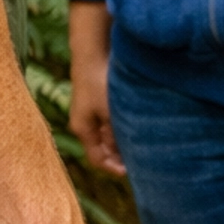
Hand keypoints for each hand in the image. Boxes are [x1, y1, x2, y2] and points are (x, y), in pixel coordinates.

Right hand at [68, 2, 123, 174]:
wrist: (92, 51)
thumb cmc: (99, 82)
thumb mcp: (110, 112)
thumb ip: (116, 135)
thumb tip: (124, 154)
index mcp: (82, 129)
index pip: (97, 159)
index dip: (114, 168)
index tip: (131, 172)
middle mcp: (84, 122)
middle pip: (102, 147)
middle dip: (120, 156)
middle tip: (140, 161)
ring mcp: (90, 110)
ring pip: (108, 133)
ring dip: (122, 139)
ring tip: (141, 144)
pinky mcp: (97, 98)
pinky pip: (110, 120)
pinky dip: (121, 125)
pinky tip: (136, 122)